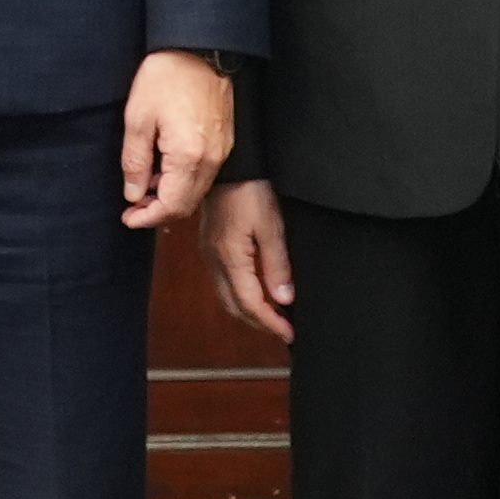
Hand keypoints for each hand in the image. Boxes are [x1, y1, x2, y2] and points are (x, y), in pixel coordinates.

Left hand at [120, 51, 237, 231]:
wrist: (201, 49)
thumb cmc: (167, 77)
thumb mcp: (138, 118)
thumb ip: (134, 161)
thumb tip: (133, 194)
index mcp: (189, 157)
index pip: (171, 206)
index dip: (147, 218)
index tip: (128, 218)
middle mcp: (211, 160)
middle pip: (186, 204)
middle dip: (157, 211)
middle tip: (132, 206)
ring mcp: (221, 152)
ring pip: (195, 192)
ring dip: (170, 196)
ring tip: (143, 185)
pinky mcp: (224, 142)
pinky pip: (203, 175)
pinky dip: (182, 181)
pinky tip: (162, 168)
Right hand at [201, 181, 295, 346]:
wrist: (230, 164)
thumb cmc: (250, 189)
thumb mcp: (271, 226)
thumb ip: (277, 265)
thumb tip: (284, 299)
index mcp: (230, 258)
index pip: (250, 304)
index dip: (271, 323)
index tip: (289, 334)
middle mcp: (215, 260)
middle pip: (234, 306)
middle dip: (259, 322)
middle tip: (283, 329)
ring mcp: (210, 253)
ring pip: (226, 296)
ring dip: (249, 310)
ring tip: (273, 315)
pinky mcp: (211, 245)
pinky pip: (222, 281)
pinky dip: (240, 294)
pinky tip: (255, 291)